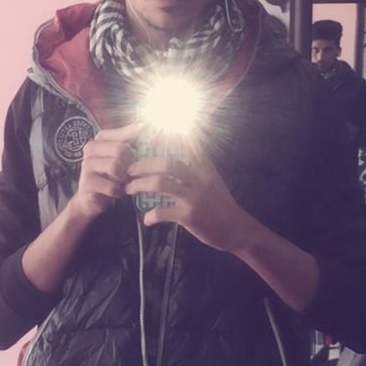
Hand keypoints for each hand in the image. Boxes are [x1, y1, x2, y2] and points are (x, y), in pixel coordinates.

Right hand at [69, 121, 140, 221]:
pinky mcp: (86, 183)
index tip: (154, 135)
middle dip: (129, 163)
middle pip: (120, 149)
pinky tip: (117, 192)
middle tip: (131, 172)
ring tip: (123, 182)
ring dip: (123, 178)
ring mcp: (86, 165)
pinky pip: (111, 186)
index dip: (138, 136)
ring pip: (115, 167)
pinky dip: (118, 191)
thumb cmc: (110, 175)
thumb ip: (130, 141)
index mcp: (100, 139)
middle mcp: (91, 148)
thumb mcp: (121, 157)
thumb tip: (146, 124)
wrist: (91, 199)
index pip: (123, 133)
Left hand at [125, 145, 252, 252]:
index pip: (184, 144)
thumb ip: (198, 166)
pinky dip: (150, 216)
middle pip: (166, 163)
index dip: (164, 138)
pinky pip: (162, 212)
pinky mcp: (189, 216)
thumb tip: (183, 151)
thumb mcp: (213, 180)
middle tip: (129, 170)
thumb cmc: (222, 204)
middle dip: (143, 165)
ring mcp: (194, 197)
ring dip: (140, 185)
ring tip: (129, 189)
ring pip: (160, 183)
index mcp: (204, 167)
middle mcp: (199, 178)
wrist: (237, 230)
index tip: (146, 136)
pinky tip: (147, 220)